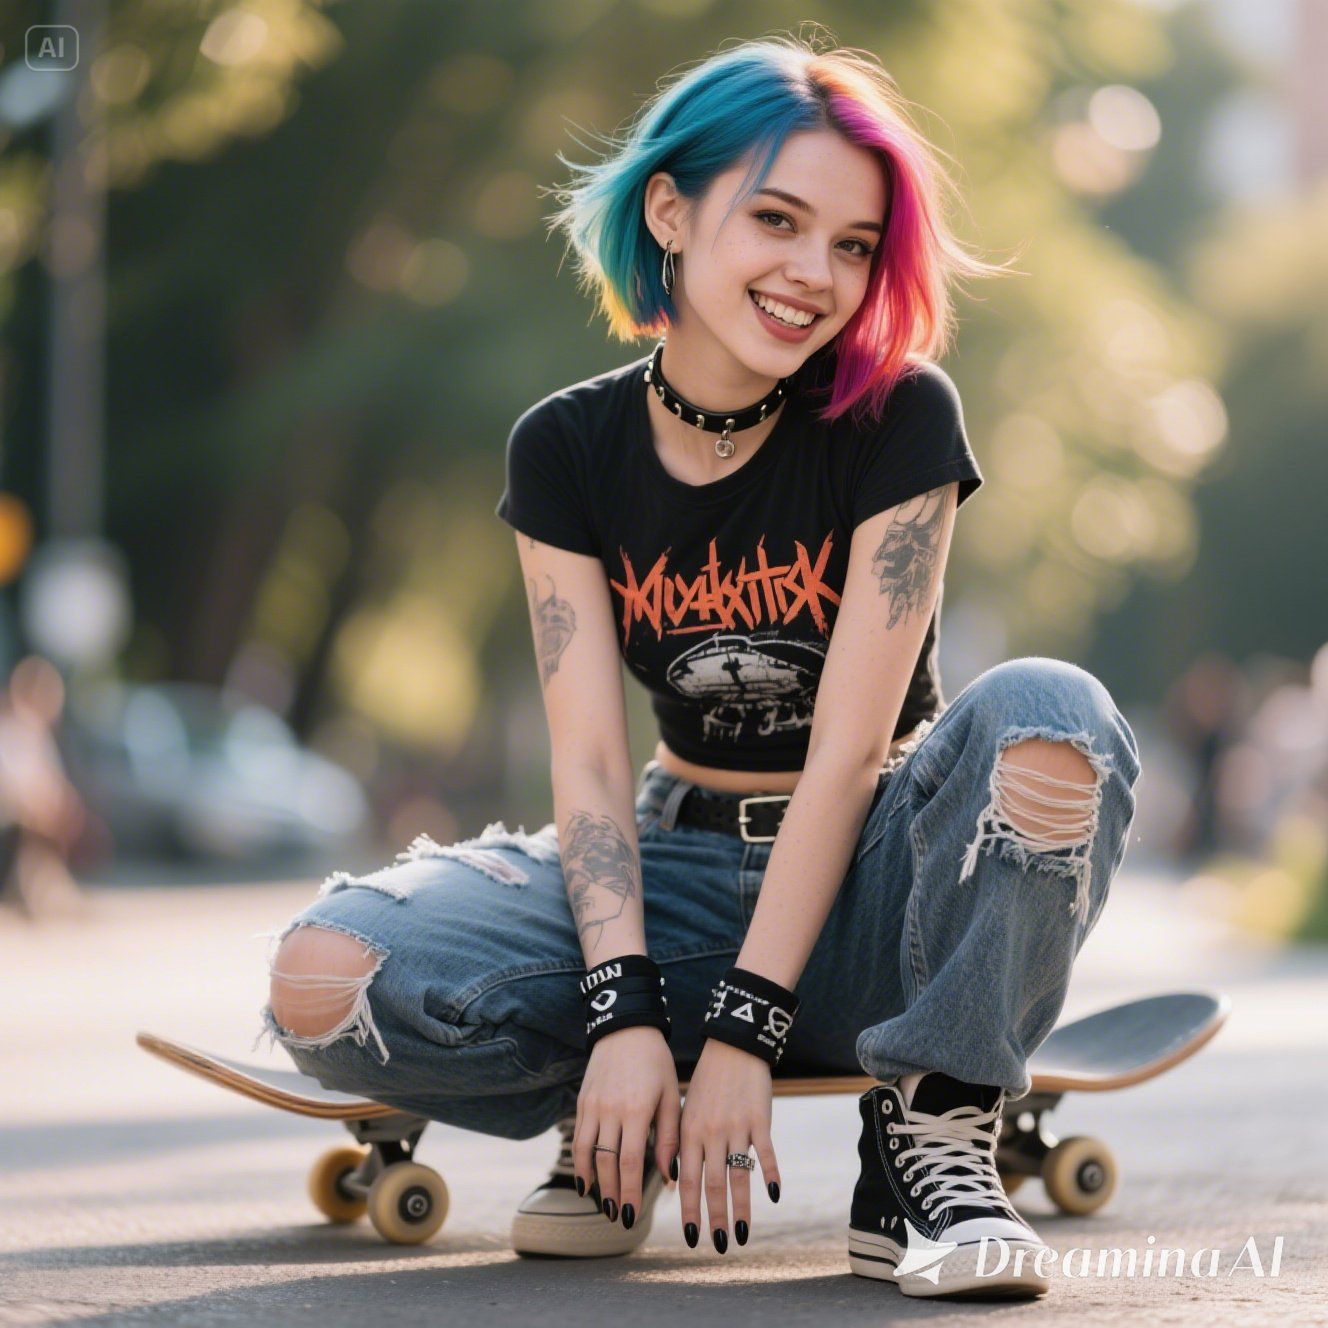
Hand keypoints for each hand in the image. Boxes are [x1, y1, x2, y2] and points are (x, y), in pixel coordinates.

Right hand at [573, 1025, 679, 1226]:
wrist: (626, 1028)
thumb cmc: (656, 1063)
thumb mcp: (670, 1096)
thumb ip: (669, 1137)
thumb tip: (671, 1176)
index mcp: (636, 1110)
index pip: (630, 1162)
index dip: (630, 1191)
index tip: (632, 1215)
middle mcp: (610, 1110)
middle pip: (606, 1162)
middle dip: (612, 1193)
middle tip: (619, 1216)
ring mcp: (592, 1105)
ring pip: (586, 1153)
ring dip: (593, 1182)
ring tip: (603, 1203)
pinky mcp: (582, 1101)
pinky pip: (577, 1138)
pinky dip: (580, 1162)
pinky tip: (586, 1178)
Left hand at [678, 1037, 780, 1252]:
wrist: (732, 1047)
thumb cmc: (706, 1083)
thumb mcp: (685, 1110)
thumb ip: (680, 1144)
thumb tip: (675, 1181)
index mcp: (689, 1132)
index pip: (688, 1181)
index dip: (691, 1211)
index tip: (692, 1237)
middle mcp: (711, 1133)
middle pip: (713, 1184)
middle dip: (715, 1218)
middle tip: (718, 1246)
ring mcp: (736, 1127)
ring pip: (738, 1175)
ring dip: (740, 1208)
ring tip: (741, 1235)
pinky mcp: (760, 1119)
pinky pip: (765, 1152)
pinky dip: (770, 1174)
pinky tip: (773, 1196)